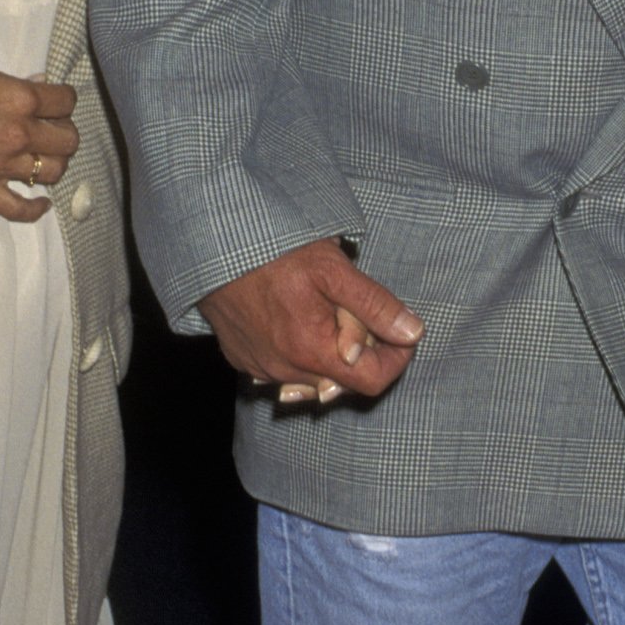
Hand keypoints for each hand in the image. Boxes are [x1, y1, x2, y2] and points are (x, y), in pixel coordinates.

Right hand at [0, 63, 79, 220]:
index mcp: (19, 100)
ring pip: (53, 172)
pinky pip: (19, 209)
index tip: (56, 102)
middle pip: (68, 140)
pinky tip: (42, 201)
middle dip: (63, 131)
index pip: (66, 102)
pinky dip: (36, 209)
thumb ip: (14, 84)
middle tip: (51, 128)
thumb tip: (38, 87)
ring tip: (43, 156)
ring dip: (53, 163)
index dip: (63, 100)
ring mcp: (2, 165)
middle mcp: (17, 134)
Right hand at [202, 238, 422, 407]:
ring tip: (320, 306)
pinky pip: (282, 367)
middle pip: (342, 379)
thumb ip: (375, 305)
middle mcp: (284, 371)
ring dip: (327, 349)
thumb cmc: (274, 252)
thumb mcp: (333, 269)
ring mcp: (259, 368)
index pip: (372, 381)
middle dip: (359, 349)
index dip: (396, 358)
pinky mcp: (241, 358)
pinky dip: (297, 349)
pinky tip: (292, 316)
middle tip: (352, 307)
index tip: (400, 331)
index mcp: (311, 352)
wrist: (212, 243)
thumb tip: (412, 332)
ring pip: (312, 375)